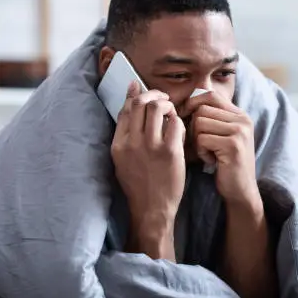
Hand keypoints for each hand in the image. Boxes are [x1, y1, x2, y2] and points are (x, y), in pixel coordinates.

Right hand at [111, 81, 185, 258]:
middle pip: (140, 103)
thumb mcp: (123, 160)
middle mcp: (132, 143)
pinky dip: (178, 120)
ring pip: (157, 107)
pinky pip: (175, 122)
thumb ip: (125, 135)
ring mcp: (151, 146)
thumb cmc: (139, 185)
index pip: (125, 109)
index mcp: (119, 144)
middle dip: (153, 95)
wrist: (152, 209)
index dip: (133, 94)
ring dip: (167, 105)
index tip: (140, 88)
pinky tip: (178, 128)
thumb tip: (129, 108)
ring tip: (171, 113)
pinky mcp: (169, 152)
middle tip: (162, 100)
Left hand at [180, 91, 259, 206]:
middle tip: (201, 144)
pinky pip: (202, 139)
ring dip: (197, 141)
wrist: (241, 190)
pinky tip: (211, 160)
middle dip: (193, 127)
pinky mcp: (233, 145)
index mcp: (240, 114)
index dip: (193, 103)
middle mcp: (242, 120)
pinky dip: (201, 152)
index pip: (210, 95)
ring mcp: (239, 132)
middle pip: (201, 109)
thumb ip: (210, 119)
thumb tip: (183, 103)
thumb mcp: (221, 136)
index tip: (184, 118)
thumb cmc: (224, 164)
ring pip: (199, 123)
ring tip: (208, 153)